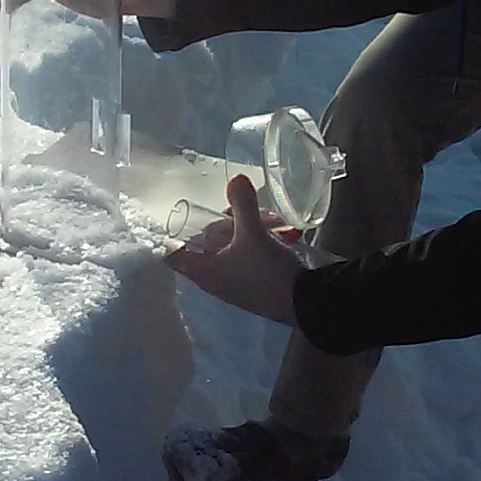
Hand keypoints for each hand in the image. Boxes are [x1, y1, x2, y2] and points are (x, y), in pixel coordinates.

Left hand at [163, 175, 302, 324]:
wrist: (307, 301)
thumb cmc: (268, 272)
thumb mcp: (253, 234)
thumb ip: (242, 205)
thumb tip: (235, 178)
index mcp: (204, 272)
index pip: (173, 254)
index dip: (173, 235)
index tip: (184, 213)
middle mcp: (216, 278)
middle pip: (209, 242)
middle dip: (228, 221)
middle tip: (247, 210)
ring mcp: (237, 280)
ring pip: (234, 244)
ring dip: (251, 227)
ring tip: (275, 220)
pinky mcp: (256, 280)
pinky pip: (251, 253)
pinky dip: (262, 240)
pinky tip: (283, 230)